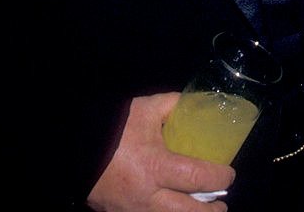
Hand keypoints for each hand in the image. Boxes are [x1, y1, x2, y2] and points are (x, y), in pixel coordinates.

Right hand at [86, 93, 235, 211]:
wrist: (75, 145)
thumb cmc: (114, 126)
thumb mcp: (147, 108)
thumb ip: (174, 105)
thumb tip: (197, 103)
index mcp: (156, 166)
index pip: (198, 178)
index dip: (220, 178)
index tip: (229, 175)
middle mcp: (148, 195)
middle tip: (221, 206)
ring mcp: (133, 210)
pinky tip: (173, 210)